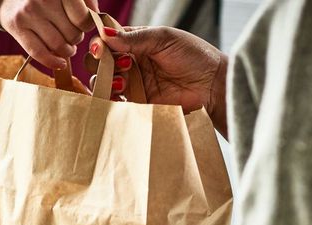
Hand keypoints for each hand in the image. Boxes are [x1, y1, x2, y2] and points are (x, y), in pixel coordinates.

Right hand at [0, 0, 99, 68]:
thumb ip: (86, 1)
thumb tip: (96, 18)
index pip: (82, 18)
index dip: (87, 26)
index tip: (82, 25)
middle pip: (72, 34)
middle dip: (76, 38)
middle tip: (71, 34)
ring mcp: (29, 12)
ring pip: (58, 45)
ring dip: (67, 51)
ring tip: (67, 47)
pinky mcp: (17, 27)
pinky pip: (39, 53)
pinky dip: (53, 62)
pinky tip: (60, 63)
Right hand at [89, 26, 228, 136]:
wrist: (213, 86)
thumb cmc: (194, 56)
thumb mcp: (163, 39)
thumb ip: (133, 38)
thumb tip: (104, 35)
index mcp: (136, 42)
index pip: (107, 40)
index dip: (100, 43)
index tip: (102, 47)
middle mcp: (131, 62)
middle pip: (99, 62)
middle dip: (100, 63)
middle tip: (121, 64)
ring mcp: (133, 83)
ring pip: (103, 82)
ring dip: (105, 81)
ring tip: (124, 82)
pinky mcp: (138, 103)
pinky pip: (115, 103)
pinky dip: (110, 99)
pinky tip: (121, 96)